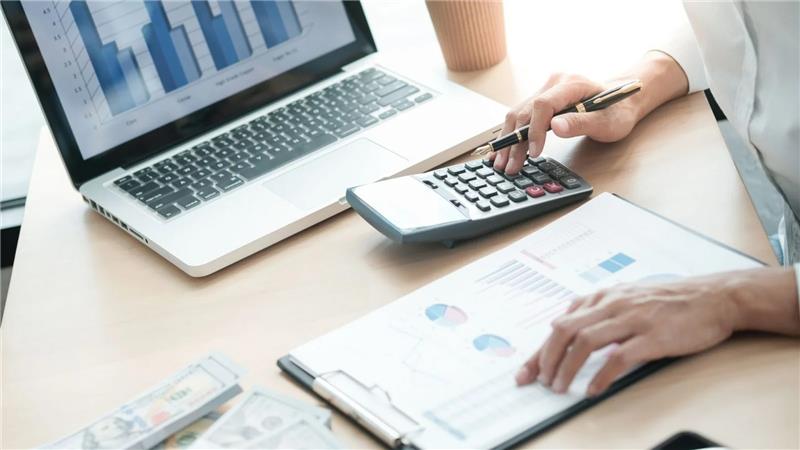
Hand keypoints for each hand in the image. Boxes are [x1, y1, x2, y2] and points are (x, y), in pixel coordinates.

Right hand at [491, 73, 640, 174]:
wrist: (621, 102)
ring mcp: (545, 90)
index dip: (534, 130)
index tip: (534, 153)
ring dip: (508, 140)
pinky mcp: (540, 100)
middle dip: (515, 141)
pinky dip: (512, 135)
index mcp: (571, 84)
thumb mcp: (606, 122)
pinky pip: (521, 116)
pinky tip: (505, 151)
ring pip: (517, 114)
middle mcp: (554, 83)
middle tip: (510, 166)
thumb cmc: (617, 112)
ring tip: (502, 163)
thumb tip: (555, 127)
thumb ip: (581, 123)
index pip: (542, 105)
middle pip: (525, 111)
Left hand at [515, 273, 743, 395]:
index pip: (561, 323)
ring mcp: (632, 319)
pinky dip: (601, 375)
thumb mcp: (628, 297)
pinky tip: (593, 389)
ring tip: (559, 387)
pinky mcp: (653, 336)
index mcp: (604, 297)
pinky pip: (619, 357)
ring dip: (567, 367)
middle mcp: (613, 304)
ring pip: (585, 341)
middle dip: (546, 358)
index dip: (540, 349)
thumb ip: (598, 310)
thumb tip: (567, 326)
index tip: (526, 371)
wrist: (713, 297)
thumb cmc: (671, 301)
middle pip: (565, 330)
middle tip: (540, 381)